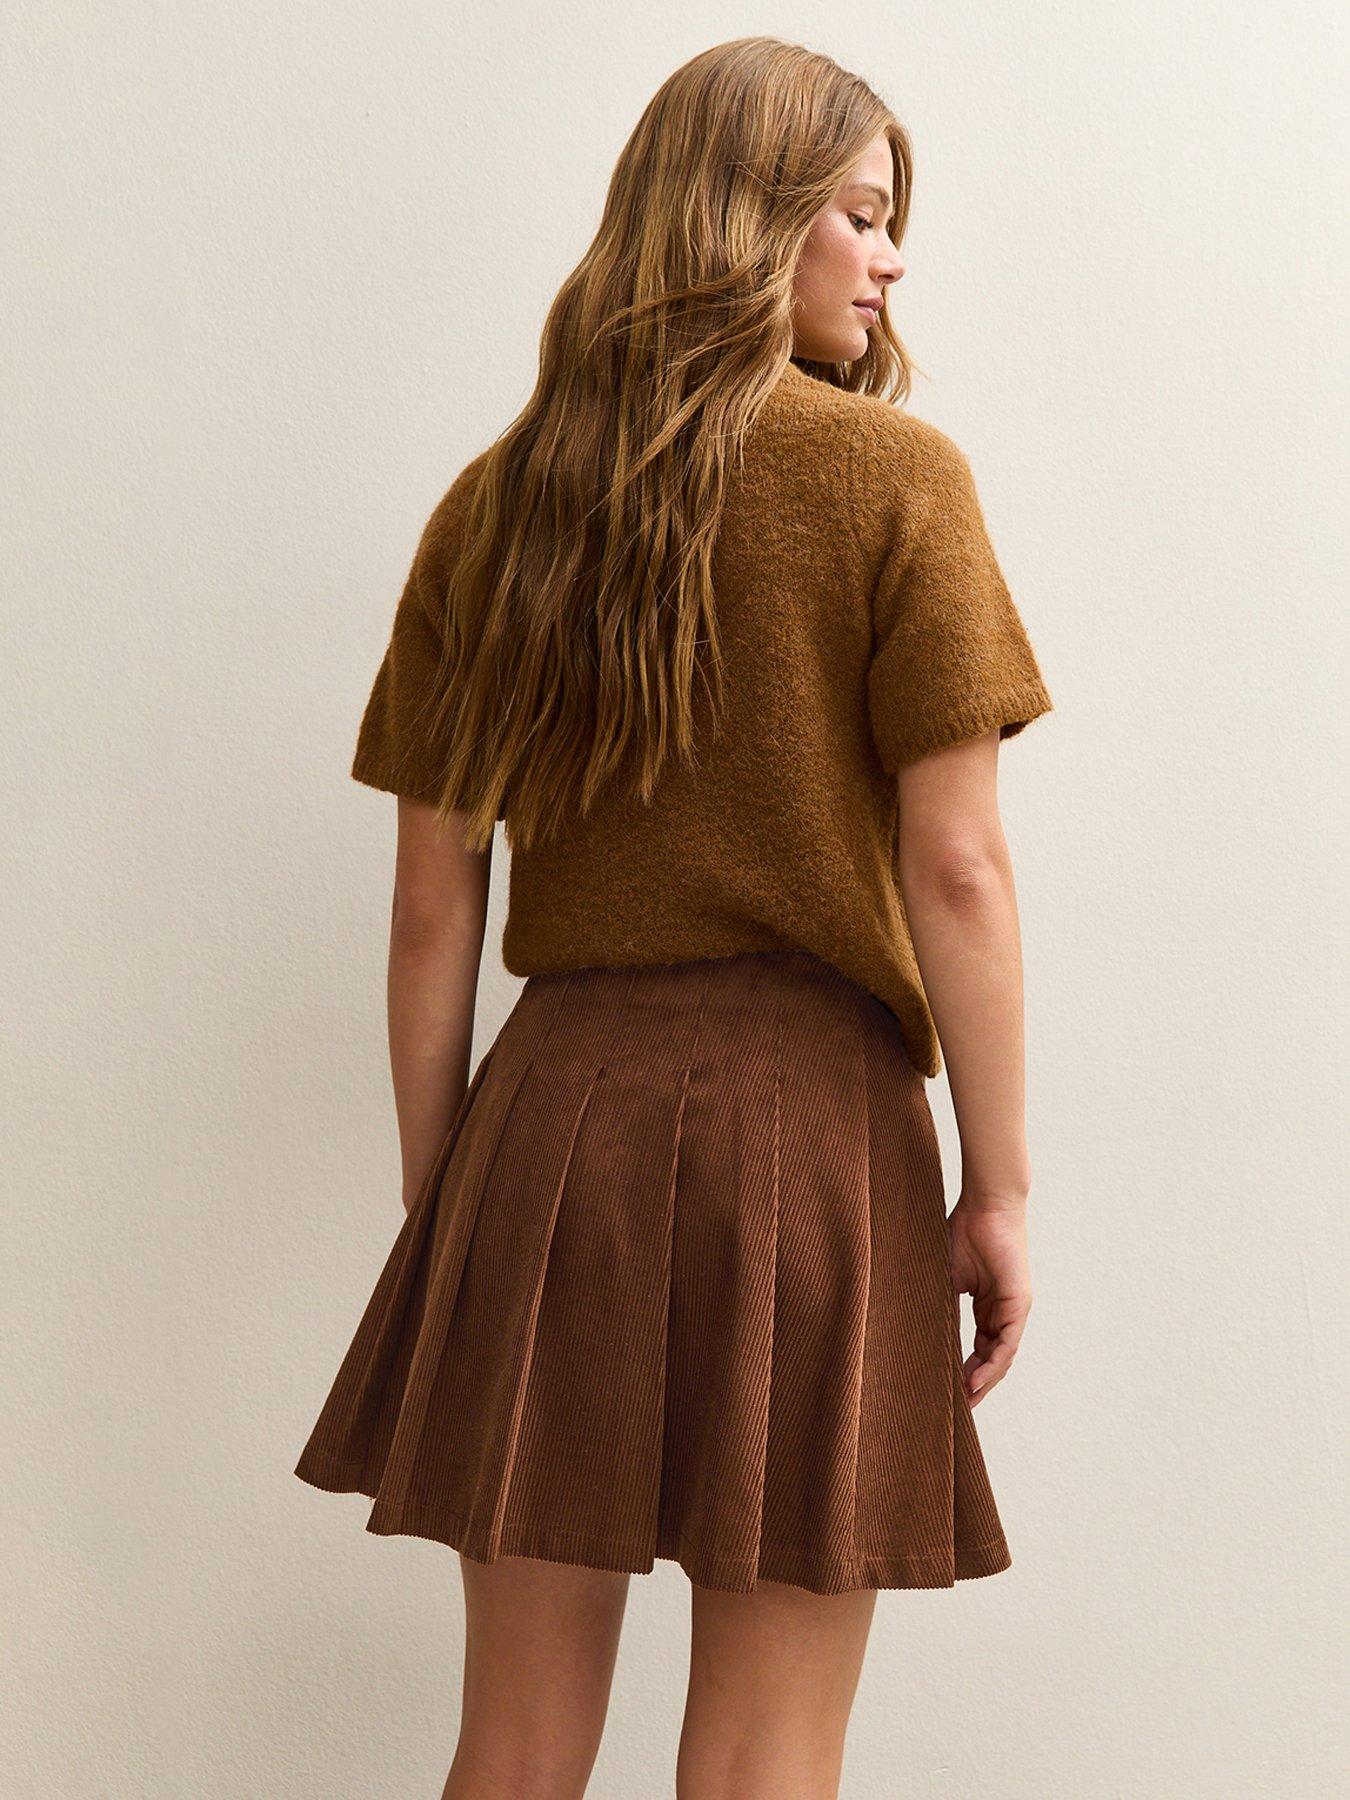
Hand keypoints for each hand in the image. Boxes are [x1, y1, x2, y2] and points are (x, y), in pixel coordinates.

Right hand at [946, 1195, 1031, 1406]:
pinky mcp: (1018, 1304)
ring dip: (983, 1381)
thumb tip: (918, 1335)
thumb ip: (940, 1307)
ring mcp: (1013, 1309)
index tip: (947, 1391)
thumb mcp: (944, 1278)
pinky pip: (1007, 1343)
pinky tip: (976, 1381)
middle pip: (991, 1359)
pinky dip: (992, 1364)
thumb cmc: (962, 1232)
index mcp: (986, 1306)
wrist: (984, 1205)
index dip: (964, 1371)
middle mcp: (1002, 1312)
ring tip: (965, 1402)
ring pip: (1000, 1357)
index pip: (978, 1348)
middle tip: (957, 1409)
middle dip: (974, 1385)